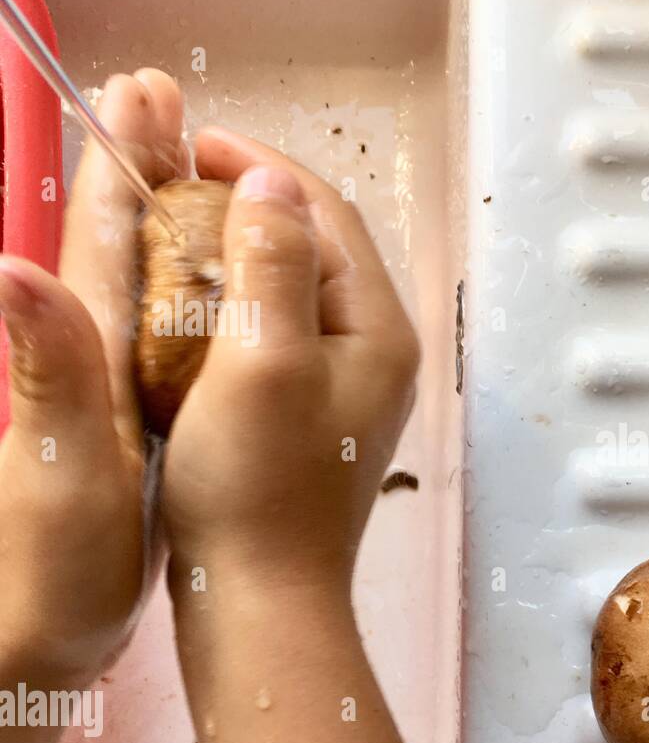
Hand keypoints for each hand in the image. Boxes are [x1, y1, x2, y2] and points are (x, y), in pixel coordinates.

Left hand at [0, 70, 185, 685]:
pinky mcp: (132, 426)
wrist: (40, 643)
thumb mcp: (57, 473)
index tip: (151, 96)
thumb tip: (13, 267)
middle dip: (140, 168)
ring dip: (163, 219)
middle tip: (166, 102)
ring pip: (139, 285)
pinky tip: (204, 286)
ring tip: (194, 172)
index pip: (102, 242)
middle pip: (116, 245)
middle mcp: (87, 362)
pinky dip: (180, 290)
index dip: (124, 167)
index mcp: (80, 360)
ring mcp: (109, 393)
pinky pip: (160, 334)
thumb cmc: (56, 569)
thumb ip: (48, 374)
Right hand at [161, 129, 419, 600]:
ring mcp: (347, 385)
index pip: (329, 215)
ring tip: (175, 230)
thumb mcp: (262, 361)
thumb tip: (274, 183)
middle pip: (316, 247)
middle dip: (251, 205)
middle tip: (177, 181)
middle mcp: (376, 352)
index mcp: (380, 330)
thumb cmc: (258, 487)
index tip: (194, 144)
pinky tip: (189, 306)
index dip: (263, 169)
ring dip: (240, 251)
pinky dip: (235, 303)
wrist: (260, 598)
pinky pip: (277, 332)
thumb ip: (273, 264)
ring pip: (294, 288)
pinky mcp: (312, 414)